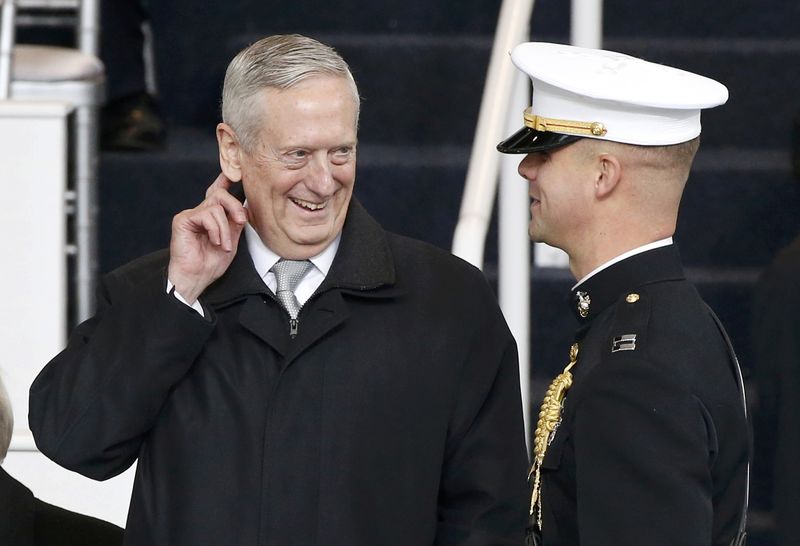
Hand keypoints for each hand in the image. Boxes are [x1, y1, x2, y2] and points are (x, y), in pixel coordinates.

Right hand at [167, 173, 247, 302]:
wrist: (196, 278)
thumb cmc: (210, 263)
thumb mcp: (232, 240)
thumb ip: (236, 222)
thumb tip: (244, 207)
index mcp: (212, 217)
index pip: (219, 192)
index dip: (226, 179)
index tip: (236, 171)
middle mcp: (201, 212)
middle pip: (220, 194)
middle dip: (235, 206)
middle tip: (241, 221)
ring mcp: (191, 215)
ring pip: (216, 206)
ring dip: (225, 228)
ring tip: (224, 244)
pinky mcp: (183, 219)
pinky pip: (206, 214)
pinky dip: (215, 229)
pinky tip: (214, 241)